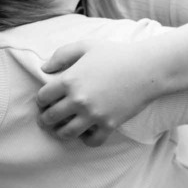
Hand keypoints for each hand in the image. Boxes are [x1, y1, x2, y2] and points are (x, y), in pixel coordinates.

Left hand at [36, 39, 164, 145]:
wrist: (146, 68)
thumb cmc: (115, 54)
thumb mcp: (85, 46)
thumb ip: (61, 55)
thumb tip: (44, 69)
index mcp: (69, 80)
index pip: (42, 98)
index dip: (41, 100)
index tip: (45, 102)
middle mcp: (78, 100)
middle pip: (50, 118)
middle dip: (45, 119)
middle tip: (48, 119)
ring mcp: (93, 114)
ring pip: (66, 133)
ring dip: (61, 132)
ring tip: (62, 128)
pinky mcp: (109, 124)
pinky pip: (91, 141)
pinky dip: (86, 139)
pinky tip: (86, 132)